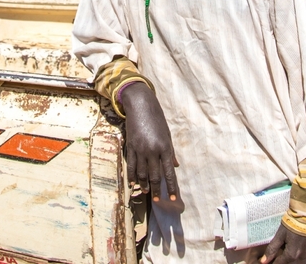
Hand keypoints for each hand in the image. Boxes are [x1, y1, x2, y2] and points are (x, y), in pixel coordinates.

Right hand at [121, 82, 178, 201]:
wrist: (140, 105)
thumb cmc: (157, 119)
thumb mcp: (167, 134)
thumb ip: (171, 152)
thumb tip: (175, 166)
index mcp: (165, 147)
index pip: (169, 173)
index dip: (171, 187)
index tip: (174, 199)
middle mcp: (153, 151)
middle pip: (155, 176)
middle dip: (158, 190)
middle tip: (158, 200)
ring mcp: (140, 149)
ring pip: (142, 173)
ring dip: (145, 185)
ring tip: (147, 192)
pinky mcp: (130, 146)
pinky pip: (131, 165)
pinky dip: (132, 176)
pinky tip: (134, 183)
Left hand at [261, 224, 305, 263]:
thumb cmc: (292, 225)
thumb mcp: (280, 235)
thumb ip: (272, 249)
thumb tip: (263, 261)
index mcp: (292, 255)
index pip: (279, 263)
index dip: (273, 260)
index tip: (268, 257)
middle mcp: (301, 257)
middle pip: (288, 258)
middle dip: (283, 252)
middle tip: (281, 240)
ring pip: (296, 254)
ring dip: (292, 249)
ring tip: (290, 237)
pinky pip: (304, 250)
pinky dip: (300, 246)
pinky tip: (298, 237)